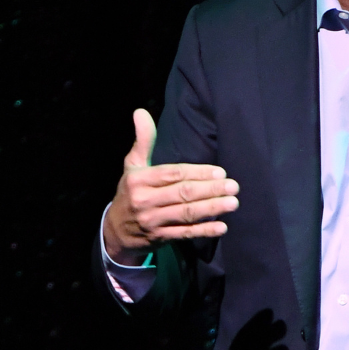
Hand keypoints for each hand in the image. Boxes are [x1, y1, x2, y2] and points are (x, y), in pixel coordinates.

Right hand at [103, 109, 238, 265]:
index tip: (220, 172)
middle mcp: (145, 200)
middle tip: (234, 186)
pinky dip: (203, 231)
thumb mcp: (132, 165)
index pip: (173, 174)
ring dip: (212, 208)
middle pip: (183, 194)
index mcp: (140, 180)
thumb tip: (141, 112)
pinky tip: (222, 227)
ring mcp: (152, 221)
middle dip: (210, 190)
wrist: (115, 231)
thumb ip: (143, 140)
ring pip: (186, 214)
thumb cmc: (131, 191)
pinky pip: (185, 234)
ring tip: (233, 202)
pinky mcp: (160, 238)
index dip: (198, 173)